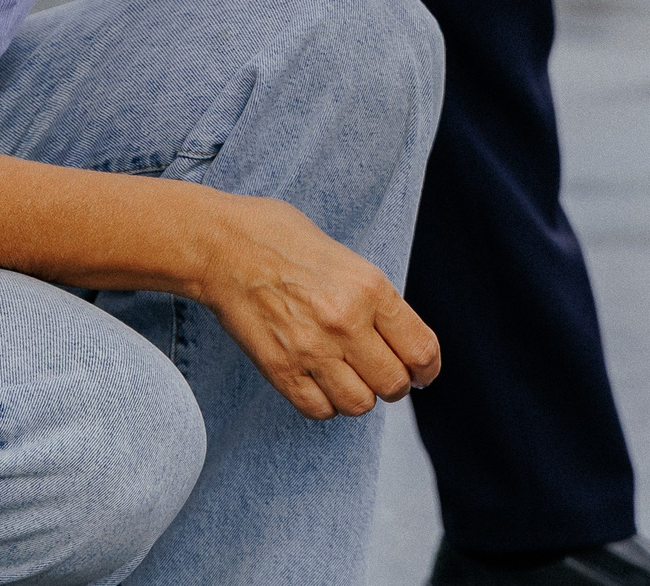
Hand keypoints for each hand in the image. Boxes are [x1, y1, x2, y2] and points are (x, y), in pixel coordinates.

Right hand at [192, 193, 441, 419]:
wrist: (223, 246)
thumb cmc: (283, 239)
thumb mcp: (346, 257)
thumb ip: (374, 299)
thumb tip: (397, 337)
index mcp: (371, 289)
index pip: (421, 351)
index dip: (426, 369)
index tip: (421, 372)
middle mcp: (346, 322)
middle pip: (394, 384)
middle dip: (393, 383)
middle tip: (380, 372)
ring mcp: (312, 349)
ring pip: (359, 404)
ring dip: (358, 395)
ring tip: (347, 375)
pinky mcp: (280, 369)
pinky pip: (319, 409)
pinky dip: (325, 403)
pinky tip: (319, 381)